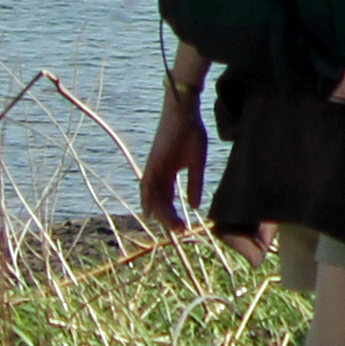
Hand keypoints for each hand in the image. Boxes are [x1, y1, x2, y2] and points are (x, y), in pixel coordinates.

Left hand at [140, 85, 207, 231]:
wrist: (184, 114)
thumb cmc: (191, 134)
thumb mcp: (196, 164)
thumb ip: (194, 185)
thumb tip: (194, 206)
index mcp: (169, 174)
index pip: (168, 199)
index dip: (173, 214)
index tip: (182, 228)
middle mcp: (158, 174)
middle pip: (160, 201)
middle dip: (168, 217)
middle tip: (179, 231)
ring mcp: (154, 169)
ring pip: (154, 197)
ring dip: (161, 212)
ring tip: (171, 226)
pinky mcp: (153, 162)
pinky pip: (147, 184)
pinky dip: (148, 199)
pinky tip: (150, 212)